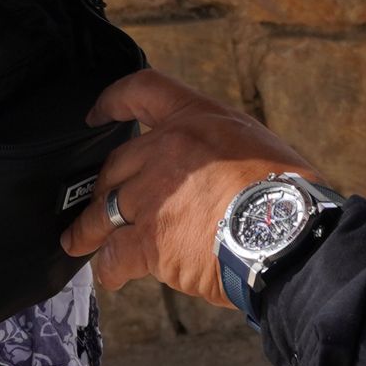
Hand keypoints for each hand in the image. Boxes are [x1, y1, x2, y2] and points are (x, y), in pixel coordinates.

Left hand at [58, 70, 322, 303]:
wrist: (286, 232)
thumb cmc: (285, 193)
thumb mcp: (255, 146)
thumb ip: (219, 151)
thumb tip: (211, 175)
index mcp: (196, 120)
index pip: (142, 90)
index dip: (112, 100)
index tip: (97, 114)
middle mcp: (167, 149)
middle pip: (114, 164)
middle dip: (103, 187)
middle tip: (99, 205)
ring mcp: (153, 195)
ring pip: (102, 210)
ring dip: (89, 230)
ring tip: (78, 242)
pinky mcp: (149, 240)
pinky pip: (114, 255)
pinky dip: (110, 267)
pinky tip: (113, 275)